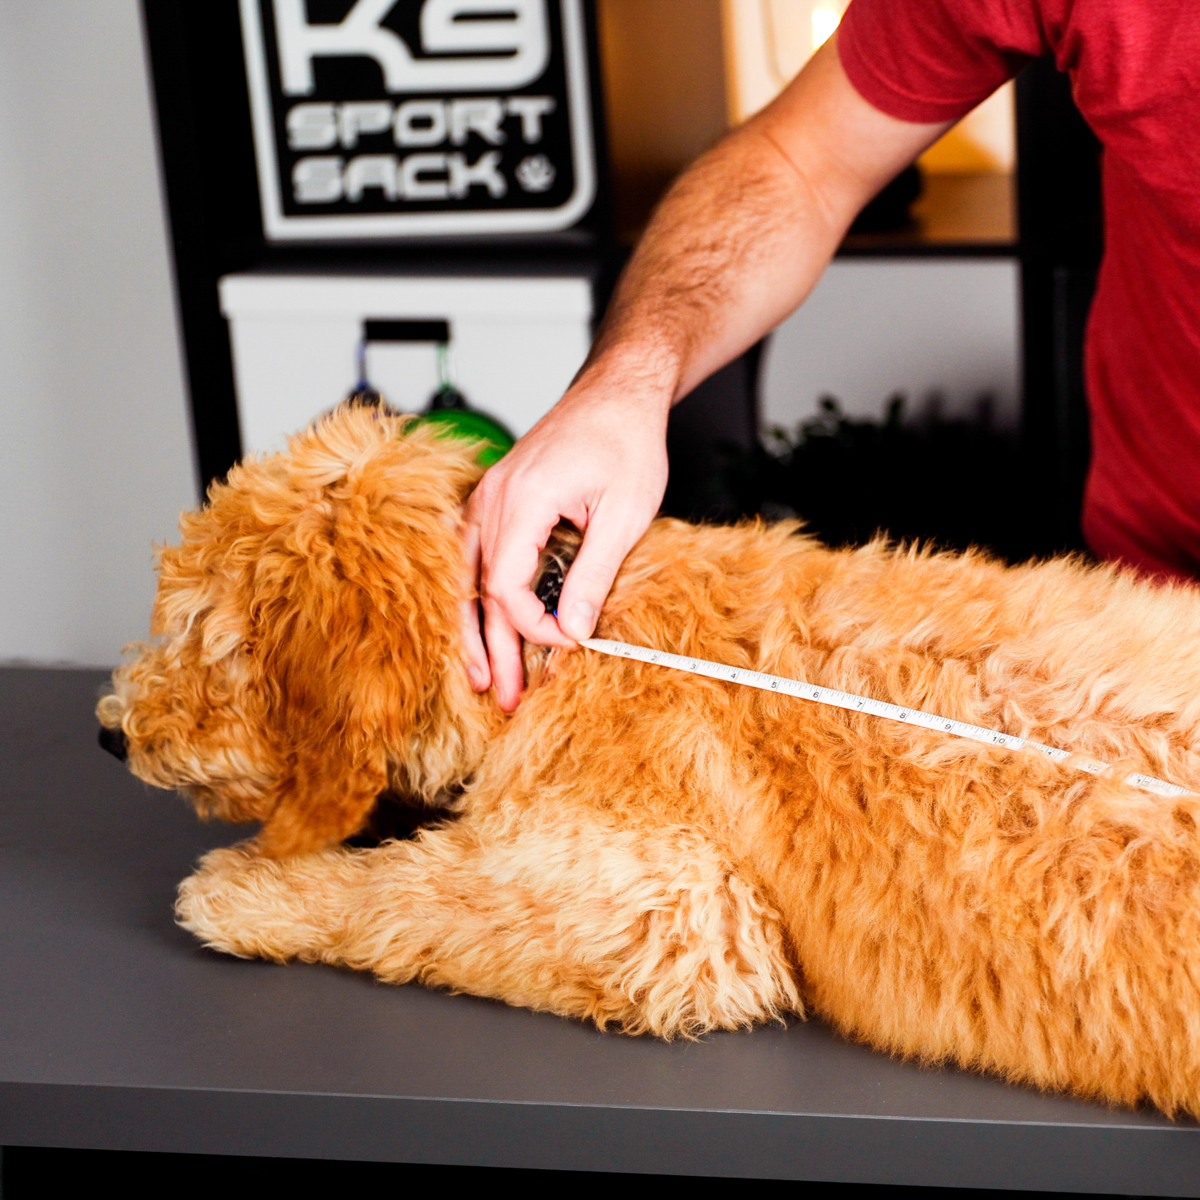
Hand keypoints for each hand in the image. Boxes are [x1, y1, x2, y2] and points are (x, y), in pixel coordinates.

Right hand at [460, 365, 670, 710]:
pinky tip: (481, 625)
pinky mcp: (498, 500)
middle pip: (478, 589)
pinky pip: (474, 556)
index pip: (507, 586)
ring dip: (474, 628)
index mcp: (522, 500)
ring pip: (466, 576)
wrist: (618, 392)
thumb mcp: (624, 513)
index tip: (569, 645)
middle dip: (491, 648)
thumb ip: (593, 575)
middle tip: (503, 697)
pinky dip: (477, 594)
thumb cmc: (626, 439)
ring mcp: (489, 497)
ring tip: (481, 676)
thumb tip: (573, 631)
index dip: (533, 627)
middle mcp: (493, 499)